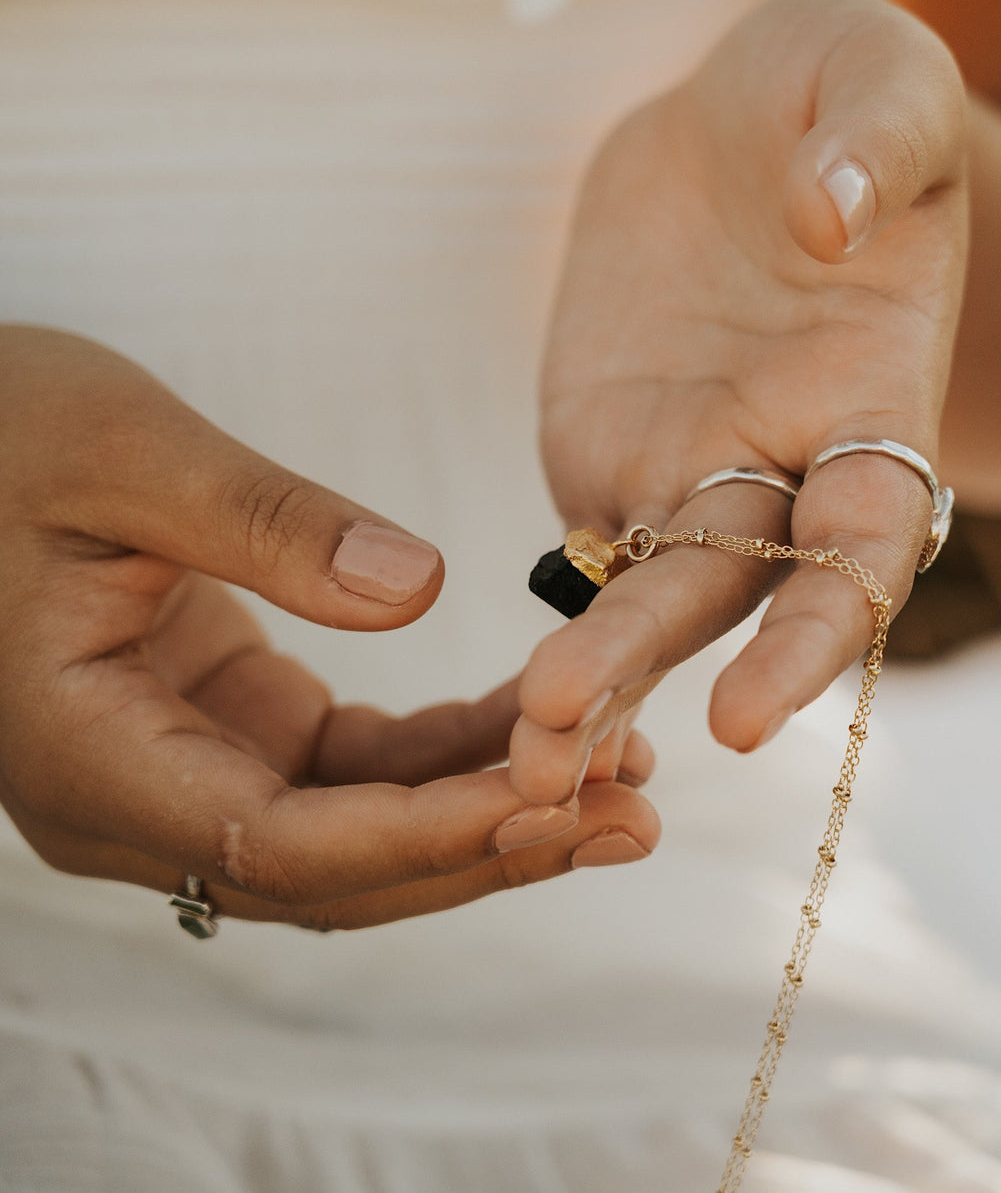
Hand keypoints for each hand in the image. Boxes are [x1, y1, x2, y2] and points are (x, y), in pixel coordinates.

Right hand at [0, 328, 658, 928]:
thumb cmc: (2, 428)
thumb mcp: (124, 450)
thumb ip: (262, 521)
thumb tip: (419, 585)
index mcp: (88, 755)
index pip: (282, 844)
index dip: (428, 833)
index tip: (562, 792)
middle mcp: (132, 798)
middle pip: (334, 873)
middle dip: (486, 846)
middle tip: (636, 812)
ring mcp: (180, 771)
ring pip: (352, 836)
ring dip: (482, 812)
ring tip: (625, 771)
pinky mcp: (224, 731)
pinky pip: (348, 773)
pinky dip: (443, 758)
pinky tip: (538, 719)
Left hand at [511, 0, 968, 802]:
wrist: (740, 116)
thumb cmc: (838, 91)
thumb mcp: (880, 72)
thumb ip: (877, 140)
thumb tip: (830, 216)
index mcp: (871, 393)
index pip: (866, 539)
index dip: (818, 629)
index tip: (752, 712)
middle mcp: (784, 457)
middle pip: (728, 588)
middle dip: (651, 662)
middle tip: (559, 737)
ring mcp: (688, 460)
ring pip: (646, 590)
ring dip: (591, 672)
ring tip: (512, 749)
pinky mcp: (606, 444)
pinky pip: (586, 543)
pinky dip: (557, 623)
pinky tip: (495, 699)